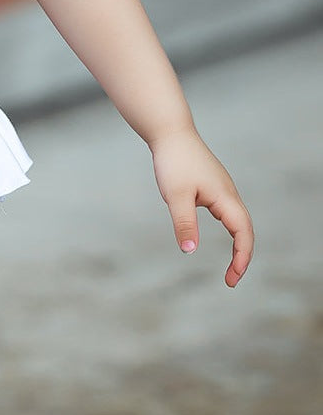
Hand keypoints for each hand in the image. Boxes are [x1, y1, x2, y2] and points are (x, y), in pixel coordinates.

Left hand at [150, 128, 253, 286]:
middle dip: (242, 256)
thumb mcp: (176, 197)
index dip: (241, 257)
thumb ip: (184, 224)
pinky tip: (220, 234)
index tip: (232, 279)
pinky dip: (230, 230)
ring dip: (238, 243)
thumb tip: (190, 251)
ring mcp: (222, 190)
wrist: (171, 134)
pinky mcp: (213, 186)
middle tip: (231, 280)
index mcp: (225, 198)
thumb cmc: (174, 162)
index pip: (243, 233)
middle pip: (245, 229)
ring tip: (231, 266)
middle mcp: (229, 194)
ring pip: (237, 221)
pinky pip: (227, 213)